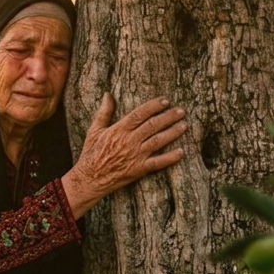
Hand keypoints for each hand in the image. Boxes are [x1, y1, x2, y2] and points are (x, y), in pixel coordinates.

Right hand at [62, 93, 187, 218]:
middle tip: (181, 111)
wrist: (89, 179)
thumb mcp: (94, 131)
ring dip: (173, 132)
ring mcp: (135, 156)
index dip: (154, 106)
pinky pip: (158, 163)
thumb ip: (103, 112)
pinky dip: (170, 158)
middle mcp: (128, 141)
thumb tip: (108, 94)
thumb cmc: (90, 154)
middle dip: (168, 117)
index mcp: (118, 130)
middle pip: (153, 125)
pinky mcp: (138, 170)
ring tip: (184, 125)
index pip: (140, 114)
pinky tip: (181, 152)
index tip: (166, 101)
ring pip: (158, 141)